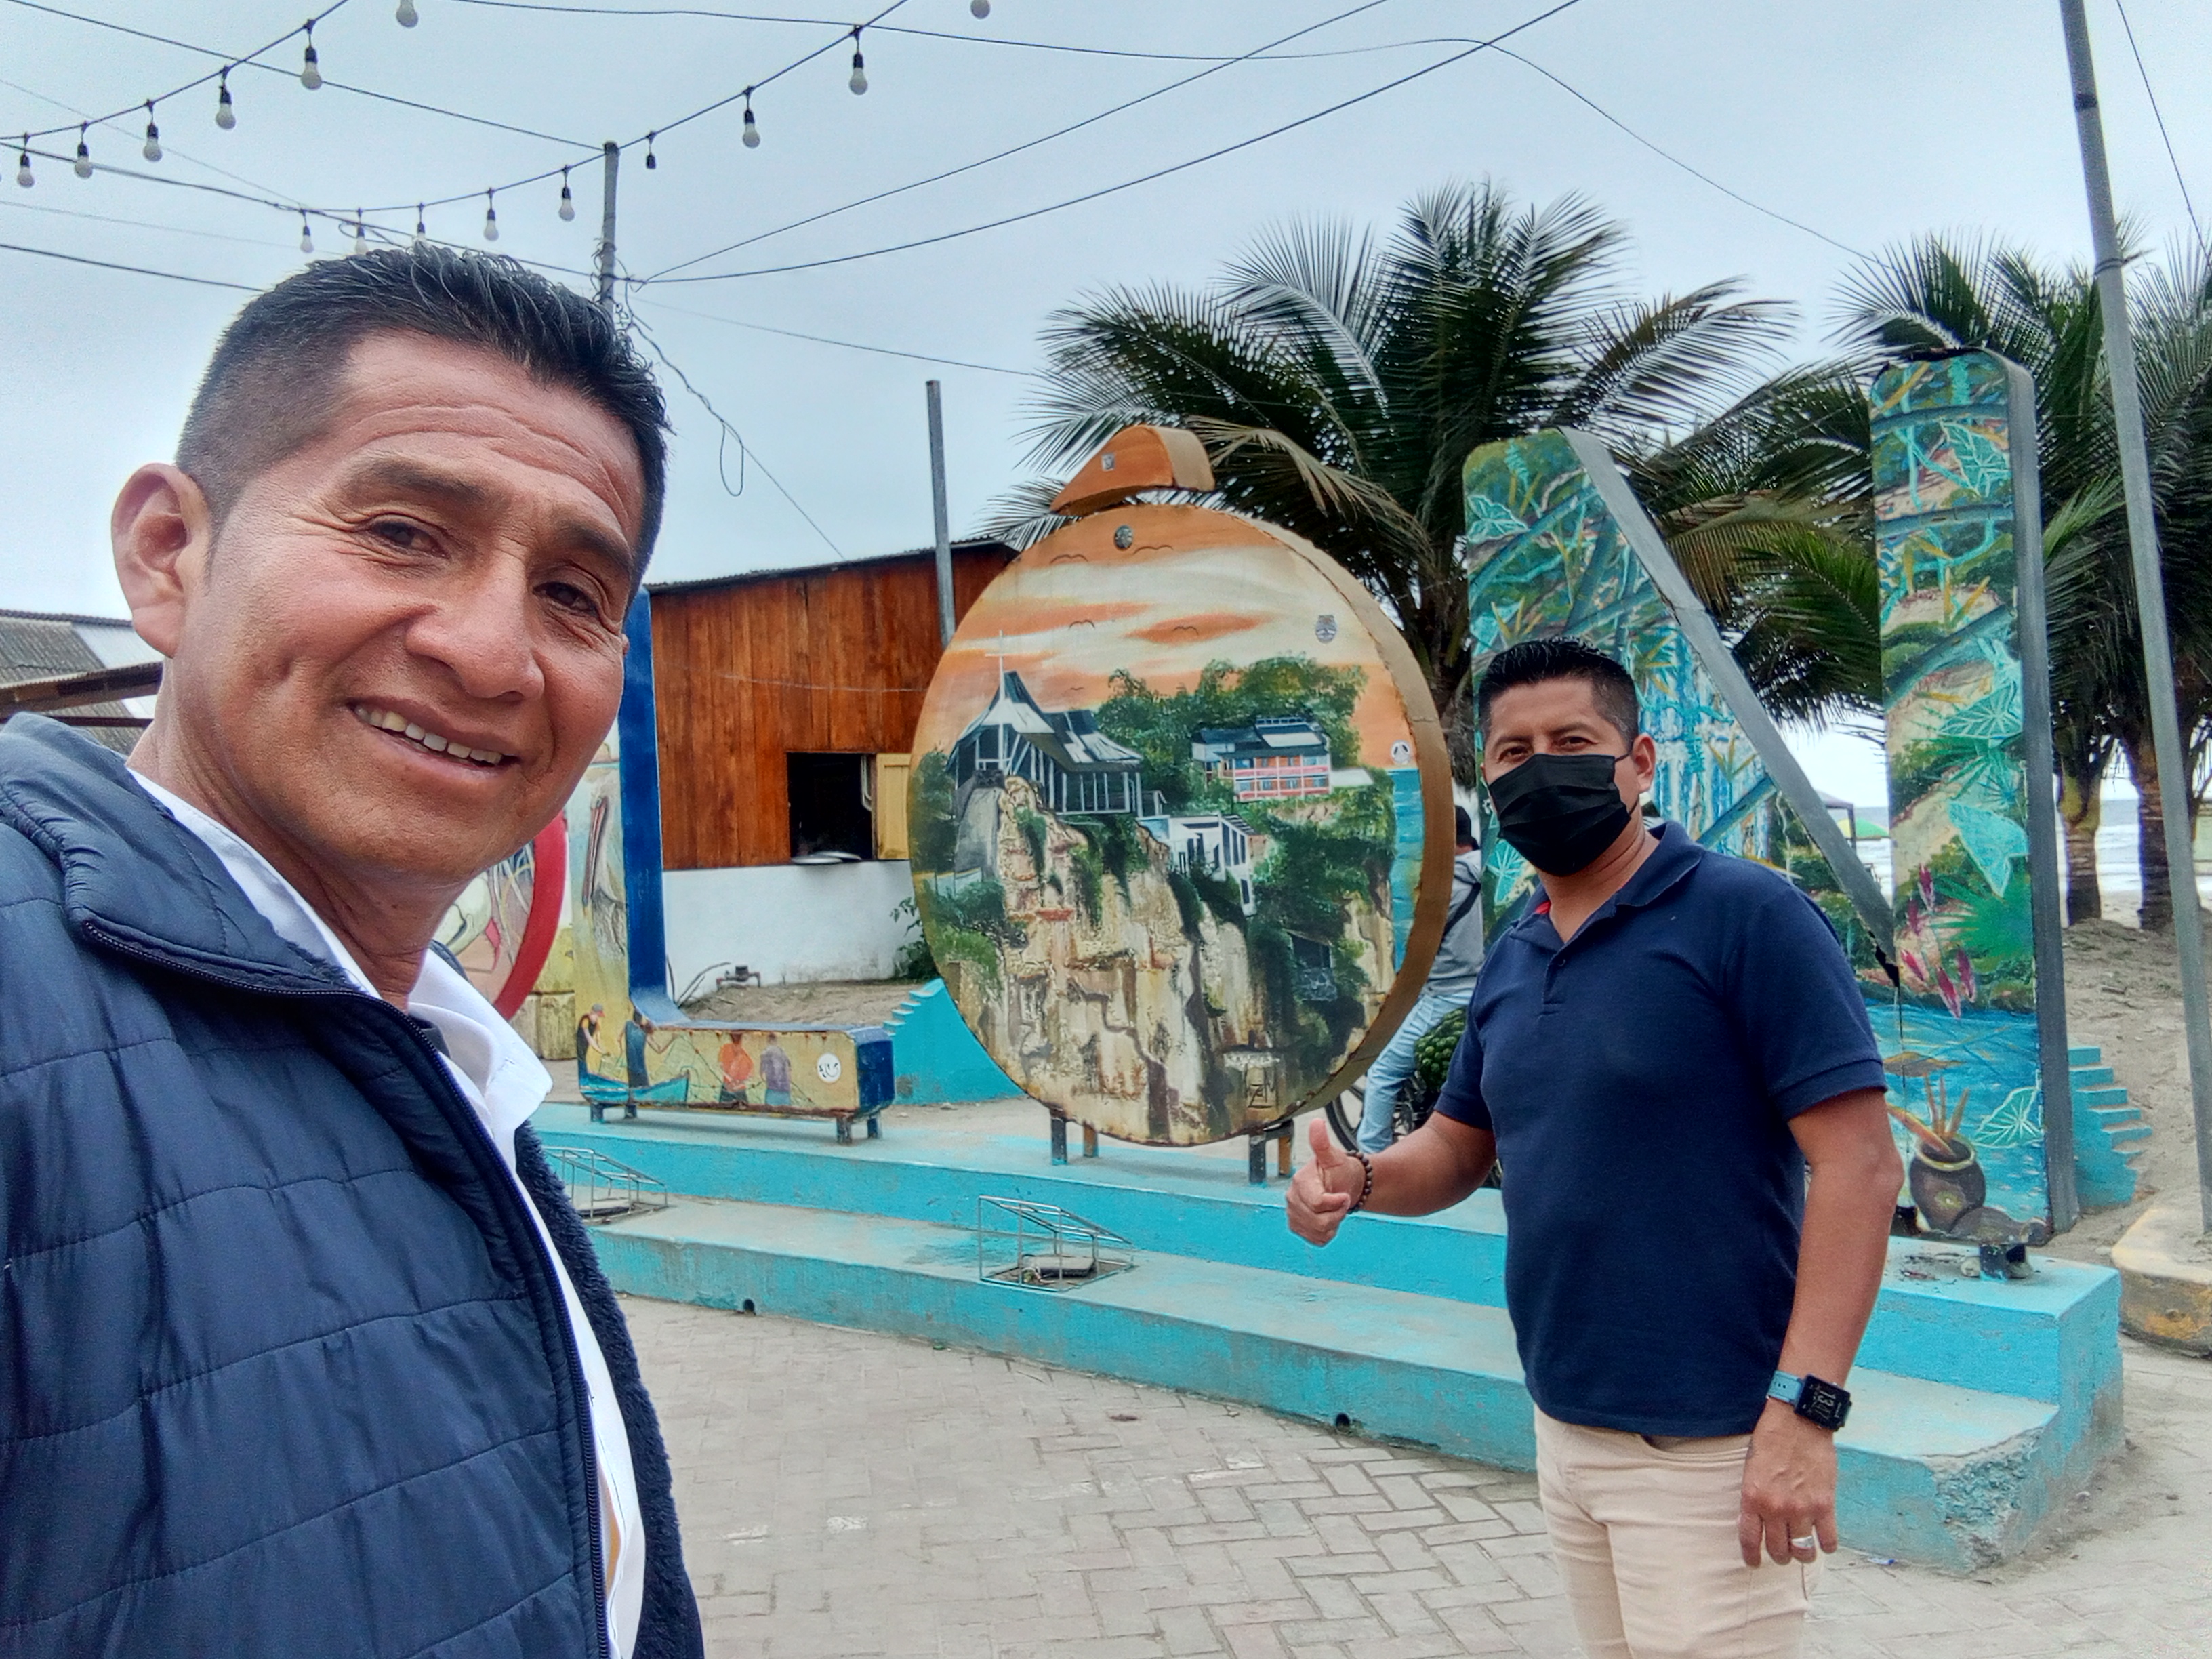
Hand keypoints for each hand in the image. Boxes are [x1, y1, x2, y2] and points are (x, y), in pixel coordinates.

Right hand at [1287, 1117, 1361, 1244]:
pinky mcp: (1298, 1227)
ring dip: (1333, 1223)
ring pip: (1318, 1231)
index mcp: (1300, 1181)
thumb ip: (1322, 1143)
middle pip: (1318, 1220)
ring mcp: (1294, 1214)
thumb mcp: (1334, 1157)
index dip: (1335, 1202)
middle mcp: (1293, 1198)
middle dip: (1336, 1213)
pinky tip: (1329, 1220)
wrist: (1342, 1186)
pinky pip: (1316, 1239)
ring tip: (1335, 1210)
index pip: (1316, 1202)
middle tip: (1342, 1201)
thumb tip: (1316, 1122)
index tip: (1345, 1196)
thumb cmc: (1339, 1171)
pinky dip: (1327, 1233)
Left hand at [1738, 1400, 1837, 1566]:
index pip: (1750, 1539)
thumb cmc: (1771, 1439)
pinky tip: (1824, 1543)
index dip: (1751, 1556)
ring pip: (1803, 1551)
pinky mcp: (1825, 1505)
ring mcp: (1801, 1509)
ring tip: (1803, 1551)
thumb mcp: (1751, 1468)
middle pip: (1778, 1550)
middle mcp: (1776, 1508)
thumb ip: (1754, 1497)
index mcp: (1753, 1498)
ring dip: (1802, 1555)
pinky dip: (1826, 1546)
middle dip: (1779, 1556)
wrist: (1798, 1420)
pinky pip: (1827, 1540)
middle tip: (1782, 1554)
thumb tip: (1756, 1522)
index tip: (1753, 1563)